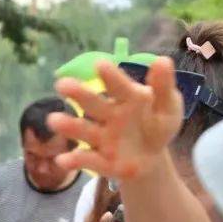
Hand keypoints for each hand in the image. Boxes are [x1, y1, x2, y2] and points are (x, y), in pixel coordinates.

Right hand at [51, 58, 183, 181]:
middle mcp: (109, 115)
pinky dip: (76, 160)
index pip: (118, 86)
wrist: (152, 157)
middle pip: (93, 104)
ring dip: (69, 126)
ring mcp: (102, 138)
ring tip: (53, 121)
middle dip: (78, 94)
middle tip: (62, 85)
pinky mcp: (101, 161)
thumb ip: (164, 87)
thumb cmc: (158, 125)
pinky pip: (88, 160)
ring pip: (84, 131)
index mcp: (127, 98)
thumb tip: (162, 60)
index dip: (110, 76)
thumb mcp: (168, 107)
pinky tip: (62, 160)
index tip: (99, 65)